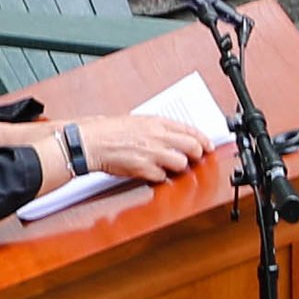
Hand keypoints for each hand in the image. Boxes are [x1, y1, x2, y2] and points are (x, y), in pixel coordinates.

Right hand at [63, 108, 214, 184]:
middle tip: (195, 158)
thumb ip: (158, 128)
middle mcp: (157, 136)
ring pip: (180, 163)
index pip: (190, 130)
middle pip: (192, 147)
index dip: (203, 139)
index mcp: (156, 122)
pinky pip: (161, 176)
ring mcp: (151, 153)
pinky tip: (152, 172)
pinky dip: (159, 177)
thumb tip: (174, 136)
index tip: (208, 145)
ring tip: (169, 166)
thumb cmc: (108, 131)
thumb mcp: (137, 121)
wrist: (90, 142)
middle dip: (197, 154)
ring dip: (178, 167)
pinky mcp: (143, 168)